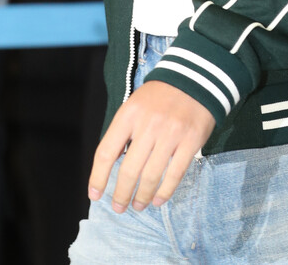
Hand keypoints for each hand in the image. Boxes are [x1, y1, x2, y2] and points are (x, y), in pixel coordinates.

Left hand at [88, 81, 214, 211]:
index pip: (106, 152)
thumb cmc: (158, 97)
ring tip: (138, 205)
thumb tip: (111, 166)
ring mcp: (170, 134)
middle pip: (129, 170)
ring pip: (151, 175)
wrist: (193, 79)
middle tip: (119, 207)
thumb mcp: (133, 106)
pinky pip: (175, 174)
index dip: (98, 177)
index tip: (94, 194)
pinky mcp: (190, 141)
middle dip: (121, 194)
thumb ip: (123, 133)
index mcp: (128, 115)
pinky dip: (165, 191)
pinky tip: (158, 200)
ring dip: (142, 196)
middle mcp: (147, 125)